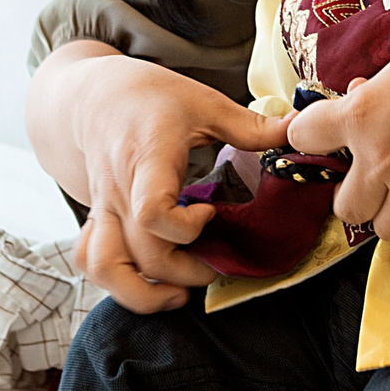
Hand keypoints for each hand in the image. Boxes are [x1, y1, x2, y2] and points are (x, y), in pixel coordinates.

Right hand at [32, 46, 289, 312]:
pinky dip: (117, 282)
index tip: (212, 215)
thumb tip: (299, 132)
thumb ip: (250, 126)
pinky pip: (90, 263)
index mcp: (146, 160)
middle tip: (218, 263)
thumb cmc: (150, 98)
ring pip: (103, 269)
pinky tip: (150, 280)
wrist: (94, 96)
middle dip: (186, 272)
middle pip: (143, 254)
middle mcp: (118, 191)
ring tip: (179, 294)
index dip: (187, 228)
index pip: (152, 212)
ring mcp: (103, 209)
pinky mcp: (97, 220)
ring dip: (142, 292)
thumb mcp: (203, 102)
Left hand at [285, 20, 389, 241]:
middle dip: (358, 196)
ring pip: (384, 229)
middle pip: (345, 207)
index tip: (316, 135)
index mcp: (360, 115)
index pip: (304, 136)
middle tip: (375, 180)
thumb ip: (374, 94)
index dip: (306, 134)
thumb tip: (361, 97)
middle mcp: (380, 158)